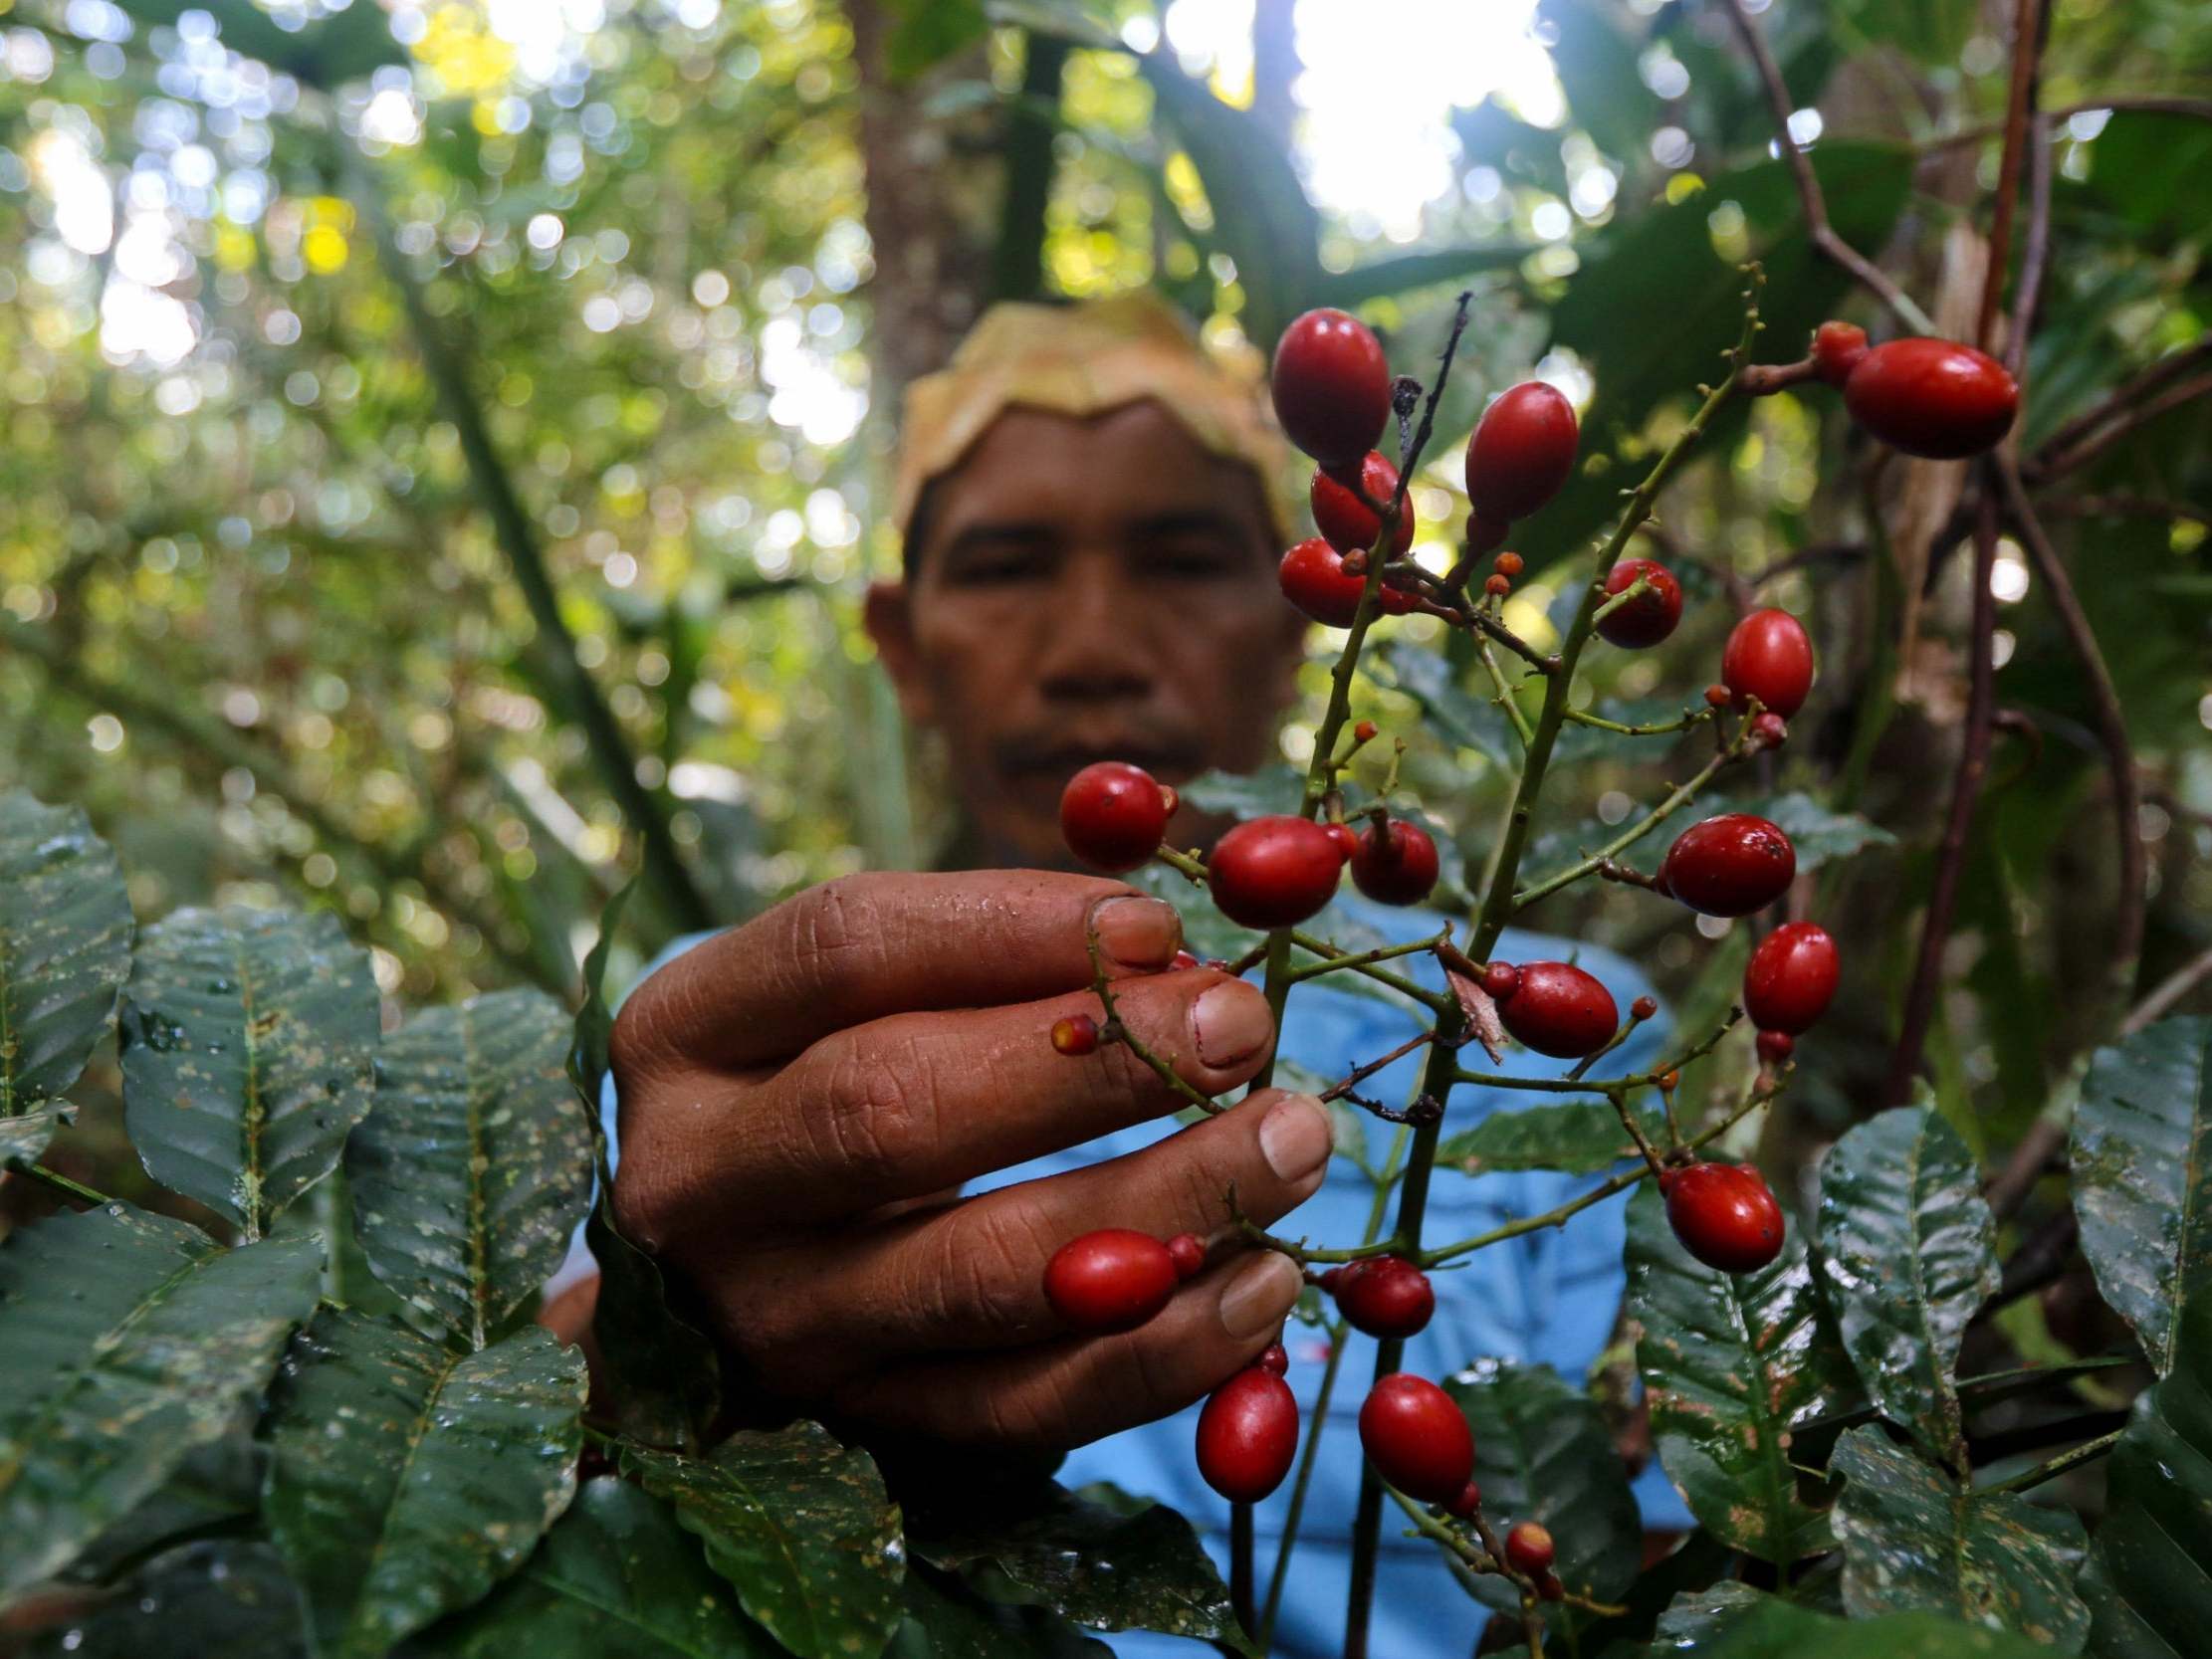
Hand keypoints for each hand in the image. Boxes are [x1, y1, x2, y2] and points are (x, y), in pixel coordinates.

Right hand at [608, 870, 1329, 1449]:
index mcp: (687, 1032)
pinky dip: (1159, 1355)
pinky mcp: (858, 1428)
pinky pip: (1026, 1406)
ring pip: (978, 1272)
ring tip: (1292, 1143)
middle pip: (894, 1107)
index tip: (1159, 922)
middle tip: (1242, 1024)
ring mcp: (773, 1321)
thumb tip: (1173, 947)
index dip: (1012, 924)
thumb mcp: (845, 1001)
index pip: (843, 949)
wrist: (713, 1293)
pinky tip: (1262, 1286)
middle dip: (1092, 1061)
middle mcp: (699, 1181)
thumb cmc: (817, 1086)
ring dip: (1162, 1205)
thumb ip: (978, 960)